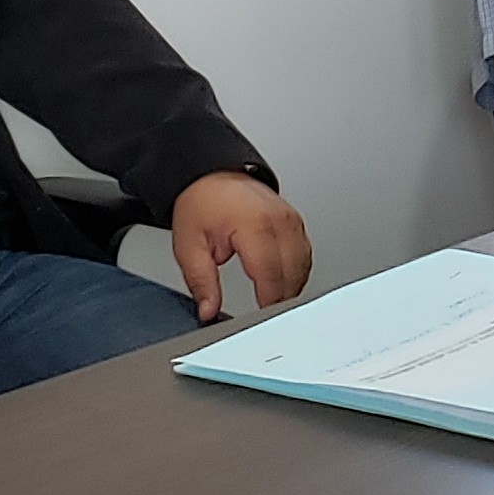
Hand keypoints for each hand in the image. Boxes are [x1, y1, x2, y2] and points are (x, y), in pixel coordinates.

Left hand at [167, 171, 308, 322]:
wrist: (211, 175)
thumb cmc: (201, 203)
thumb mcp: (189, 245)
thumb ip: (201, 281)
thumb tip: (208, 310)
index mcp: (253, 224)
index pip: (270, 273)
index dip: (268, 300)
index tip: (259, 319)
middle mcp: (278, 220)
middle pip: (292, 273)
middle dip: (279, 298)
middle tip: (261, 315)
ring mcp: (291, 219)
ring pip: (303, 266)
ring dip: (289, 287)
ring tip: (269, 301)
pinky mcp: (295, 222)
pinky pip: (304, 254)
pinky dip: (295, 272)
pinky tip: (280, 282)